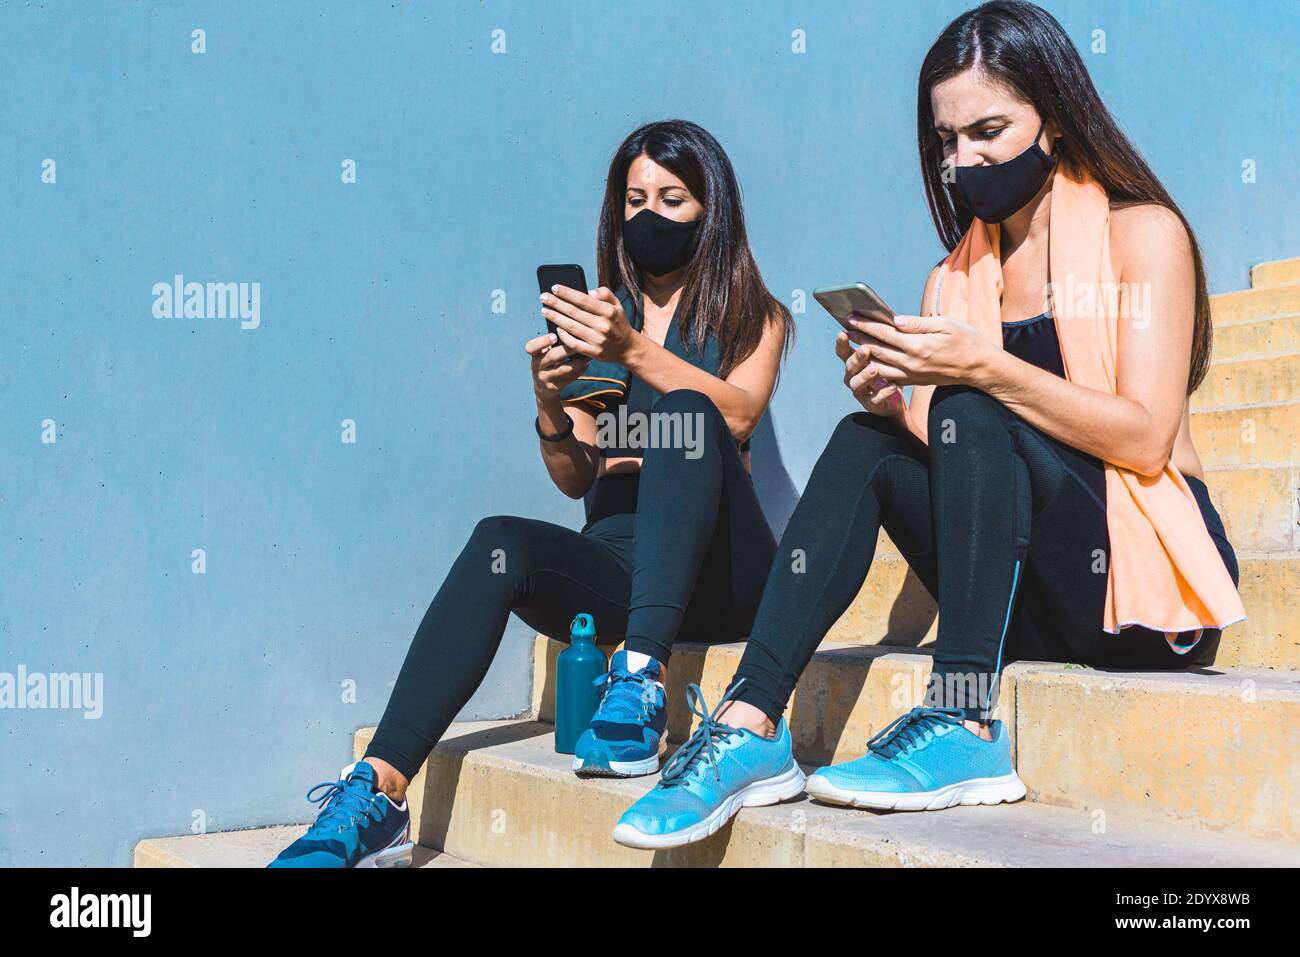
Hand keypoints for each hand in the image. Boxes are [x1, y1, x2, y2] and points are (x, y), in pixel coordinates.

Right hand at [526, 332, 589, 402]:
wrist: (544, 388)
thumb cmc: (548, 363)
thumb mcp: (545, 353)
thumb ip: (553, 343)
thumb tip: (571, 329)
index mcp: (534, 354)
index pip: (531, 347)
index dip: (542, 341)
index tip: (554, 336)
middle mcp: (536, 366)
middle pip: (551, 356)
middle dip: (566, 350)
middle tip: (579, 344)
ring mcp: (544, 377)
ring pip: (562, 369)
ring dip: (576, 362)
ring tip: (587, 357)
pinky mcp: (553, 387)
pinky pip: (568, 379)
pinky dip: (578, 371)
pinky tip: (586, 365)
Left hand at [539, 285, 637, 362]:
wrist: (627, 348)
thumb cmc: (618, 323)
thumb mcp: (617, 305)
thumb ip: (605, 294)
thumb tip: (589, 291)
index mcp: (608, 311)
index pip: (583, 299)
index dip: (567, 293)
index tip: (554, 287)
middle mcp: (603, 325)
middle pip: (574, 312)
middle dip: (556, 303)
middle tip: (543, 297)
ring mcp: (598, 340)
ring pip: (571, 327)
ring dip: (555, 318)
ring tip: (544, 311)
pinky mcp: (593, 352)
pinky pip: (574, 344)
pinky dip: (564, 336)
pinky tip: (556, 329)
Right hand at [836, 330, 903, 415]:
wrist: (894, 400)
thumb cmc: (888, 371)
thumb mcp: (884, 355)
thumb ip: (881, 340)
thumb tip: (888, 320)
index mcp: (854, 362)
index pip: (844, 351)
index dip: (842, 343)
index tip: (843, 332)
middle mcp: (853, 376)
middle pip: (849, 366)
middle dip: (856, 357)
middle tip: (865, 349)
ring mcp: (861, 391)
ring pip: (857, 384)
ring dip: (865, 375)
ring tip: (875, 369)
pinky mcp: (872, 404)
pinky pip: (875, 399)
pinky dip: (883, 393)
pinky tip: (893, 386)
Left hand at [844, 313, 992, 386]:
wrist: (980, 368)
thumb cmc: (967, 341)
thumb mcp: (946, 324)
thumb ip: (918, 323)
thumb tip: (896, 320)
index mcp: (919, 346)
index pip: (885, 333)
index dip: (866, 325)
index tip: (852, 318)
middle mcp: (912, 363)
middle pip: (877, 350)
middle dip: (860, 338)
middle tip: (846, 328)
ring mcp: (912, 375)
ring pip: (879, 365)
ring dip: (865, 354)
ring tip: (854, 343)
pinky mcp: (914, 381)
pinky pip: (889, 376)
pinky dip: (876, 367)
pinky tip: (870, 359)